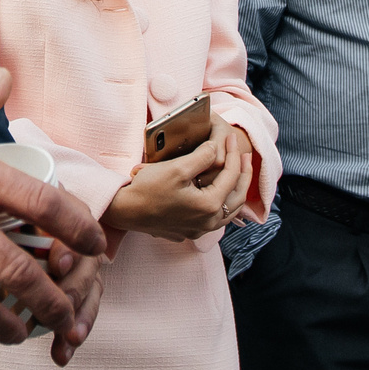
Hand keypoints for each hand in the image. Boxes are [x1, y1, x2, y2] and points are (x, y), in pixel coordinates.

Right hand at [107, 118, 256, 242]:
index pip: (231, 176)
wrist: (124, 210)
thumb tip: (216, 148)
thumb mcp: (177, 168)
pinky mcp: (189, 231)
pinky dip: (221, 202)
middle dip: (243, 174)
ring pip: (229, 211)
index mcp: (209, 206)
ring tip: (236, 174)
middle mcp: (208, 222)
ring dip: (235, 190)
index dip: (234, 154)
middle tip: (243, 155)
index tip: (232, 138)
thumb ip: (202, 156)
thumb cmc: (147, 190)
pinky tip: (216, 192)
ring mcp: (199, 230)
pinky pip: (214, 218)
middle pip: (237, 197)